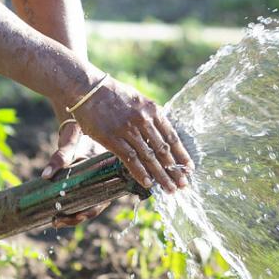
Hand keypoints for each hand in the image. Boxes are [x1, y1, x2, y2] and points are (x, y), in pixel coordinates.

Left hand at [41, 119, 109, 227]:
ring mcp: (94, 183)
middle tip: (56, 221)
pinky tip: (55, 210)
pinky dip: (68, 205)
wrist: (80, 122)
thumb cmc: (80, 133)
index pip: (99, 203)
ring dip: (70, 214)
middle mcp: (103, 183)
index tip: (75, 217)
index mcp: (108, 176)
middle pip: (91, 208)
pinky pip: (79, 198)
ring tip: (54, 220)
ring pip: (84, 205)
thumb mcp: (71, 145)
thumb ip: (60, 158)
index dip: (87, 213)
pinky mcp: (84, 182)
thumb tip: (45, 176)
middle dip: (74, 218)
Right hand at [67, 76, 192, 193]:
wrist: (88, 89)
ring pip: (149, 157)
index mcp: (152, 110)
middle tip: (183, 184)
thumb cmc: (113, 94)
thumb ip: (151, 115)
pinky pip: (130, 159)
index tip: (189, 167)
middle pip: (163, 150)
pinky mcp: (112, 139)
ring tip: (170, 189)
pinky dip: (140, 173)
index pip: (172, 136)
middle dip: (175, 170)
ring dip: (161, 175)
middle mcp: (143, 120)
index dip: (182, 154)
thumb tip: (162, 130)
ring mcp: (128, 130)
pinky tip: (148, 183)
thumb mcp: (138, 100)